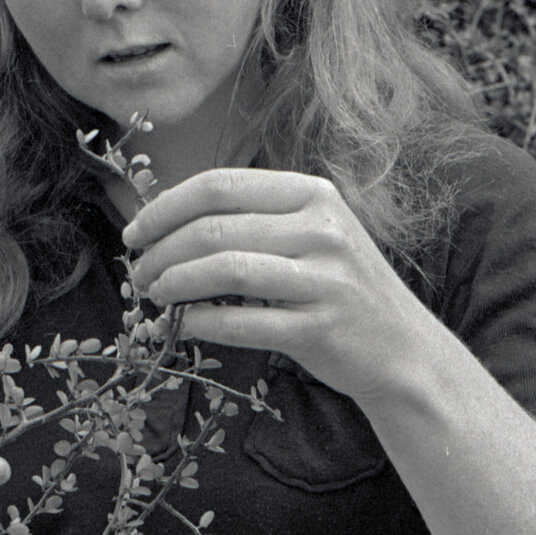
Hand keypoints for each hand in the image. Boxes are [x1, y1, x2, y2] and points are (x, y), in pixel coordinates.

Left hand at [123, 168, 434, 408]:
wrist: (400, 349)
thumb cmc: (339, 288)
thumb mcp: (310, 235)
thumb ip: (253, 220)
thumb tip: (166, 220)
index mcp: (312, 194)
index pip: (219, 185)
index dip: (165, 207)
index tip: (135, 232)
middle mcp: (322, 230)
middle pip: (214, 229)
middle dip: (161, 251)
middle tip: (139, 273)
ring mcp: (324, 279)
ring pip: (224, 270)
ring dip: (175, 284)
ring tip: (155, 295)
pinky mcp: (320, 328)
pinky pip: (243, 322)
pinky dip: (203, 322)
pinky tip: (186, 323)